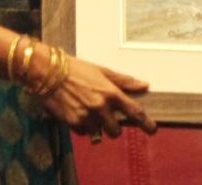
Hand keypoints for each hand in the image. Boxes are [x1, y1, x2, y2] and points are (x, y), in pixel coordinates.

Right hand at [38, 56, 155, 137]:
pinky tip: (77, 112)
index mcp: (110, 92)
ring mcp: (86, 116)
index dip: (145, 123)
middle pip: (115, 130)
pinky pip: (83, 132)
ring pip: (98, 133)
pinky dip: (82, 126)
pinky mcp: (72, 122)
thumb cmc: (77, 69)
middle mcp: (100, 106)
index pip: (133, 111)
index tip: (152, 130)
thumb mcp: (102, 71)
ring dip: (96, 127)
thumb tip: (145, 85)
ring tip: (88, 111)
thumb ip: (124, 81)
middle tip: (107, 119)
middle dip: (113, 128)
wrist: (49, 72)